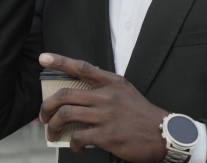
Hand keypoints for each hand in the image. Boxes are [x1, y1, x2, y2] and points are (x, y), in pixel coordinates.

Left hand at [39, 53, 169, 162]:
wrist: (164, 135)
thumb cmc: (142, 115)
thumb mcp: (126, 92)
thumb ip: (105, 89)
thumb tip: (79, 97)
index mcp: (111, 83)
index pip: (82, 67)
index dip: (60, 61)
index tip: (43, 58)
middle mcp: (106, 96)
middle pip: (65, 94)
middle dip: (47, 106)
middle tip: (43, 116)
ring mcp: (106, 116)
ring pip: (66, 115)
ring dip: (53, 126)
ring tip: (52, 133)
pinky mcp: (107, 135)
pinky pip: (79, 137)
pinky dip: (72, 144)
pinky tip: (77, 147)